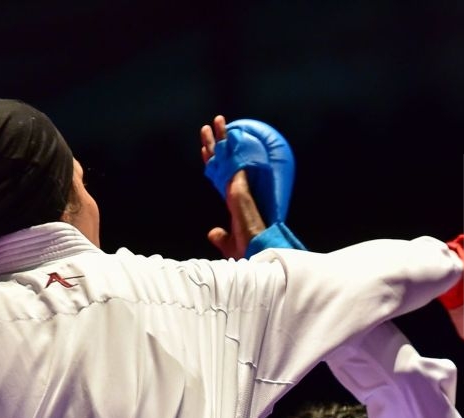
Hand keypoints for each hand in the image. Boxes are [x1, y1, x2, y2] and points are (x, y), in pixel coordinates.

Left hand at [199, 115, 264, 257]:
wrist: (256, 250)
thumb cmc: (246, 249)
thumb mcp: (229, 243)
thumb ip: (220, 236)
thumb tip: (212, 233)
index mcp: (234, 201)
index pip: (221, 176)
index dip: (213, 162)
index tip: (207, 150)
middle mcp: (236, 191)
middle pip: (223, 162)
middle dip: (215, 143)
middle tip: (211, 126)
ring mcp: (238, 188)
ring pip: (228, 157)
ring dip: (222, 138)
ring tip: (218, 121)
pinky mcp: (240, 187)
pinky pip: (234, 162)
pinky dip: (230, 148)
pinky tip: (228, 133)